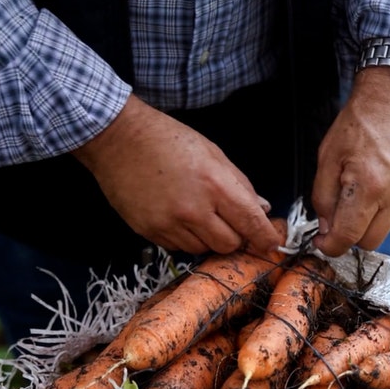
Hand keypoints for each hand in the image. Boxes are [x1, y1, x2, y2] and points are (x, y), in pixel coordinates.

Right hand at [72, 94, 278, 255]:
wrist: (117, 139)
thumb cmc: (167, 140)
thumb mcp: (212, 153)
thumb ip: (239, 183)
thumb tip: (261, 209)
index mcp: (214, 184)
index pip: (250, 222)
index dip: (265, 238)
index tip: (272, 245)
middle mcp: (193, 209)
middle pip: (229, 244)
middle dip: (235, 237)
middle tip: (229, 223)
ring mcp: (170, 224)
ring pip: (204, 250)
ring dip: (208, 238)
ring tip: (197, 214)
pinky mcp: (150, 232)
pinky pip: (179, 248)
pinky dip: (185, 238)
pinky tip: (177, 216)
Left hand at [311, 67, 389, 255]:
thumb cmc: (359, 121)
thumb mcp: (327, 157)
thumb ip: (323, 197)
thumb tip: (326, 227)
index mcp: (368, 187)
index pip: (347, 237)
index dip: (330, 246)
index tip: (321, 242)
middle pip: (369, 242)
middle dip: (350, 238)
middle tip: (337, 222)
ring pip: (385, 229)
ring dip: (367, 223)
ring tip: (356, 198)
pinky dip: (382, 208)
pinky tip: (374, 185)